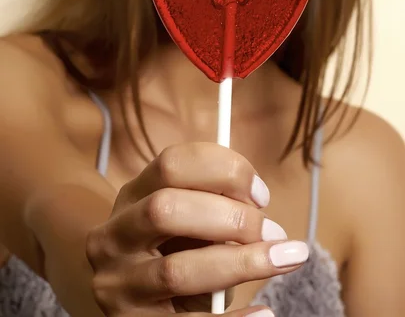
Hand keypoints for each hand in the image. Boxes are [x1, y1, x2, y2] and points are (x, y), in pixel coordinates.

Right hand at [86, 142, 307, 314]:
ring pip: (176, 270)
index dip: (223, 170)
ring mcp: (119, 284)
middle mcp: (115, 235)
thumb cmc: (166, 251)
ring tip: (283, 259)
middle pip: (166, 209)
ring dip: (240, 263)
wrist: (121, 297)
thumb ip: (208, 207)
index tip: (261, 193)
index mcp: (131, 196)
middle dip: (229, 217)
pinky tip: (264, 314)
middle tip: (271, 230)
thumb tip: (264, 220)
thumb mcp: (177, 219)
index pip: (171, 164)